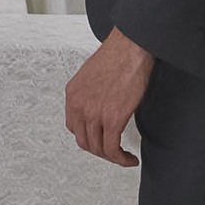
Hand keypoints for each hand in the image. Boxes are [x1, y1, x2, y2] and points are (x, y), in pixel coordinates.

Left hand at [64, 28, 153, 166]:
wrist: (131, 46)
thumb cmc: (117, 55)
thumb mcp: (92, 76)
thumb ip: (89, 95)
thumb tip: (98, 110)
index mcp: (73, 93)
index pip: (73, 127)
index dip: (88, 137)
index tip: (100, 139)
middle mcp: (79, 104)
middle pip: (84, 142)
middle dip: (100, 150)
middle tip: (114, 150)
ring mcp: (94, 112)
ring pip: (98, 149)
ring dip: (112, 157)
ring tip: (124, 155)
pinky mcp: (112, 118)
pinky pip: (113, 149)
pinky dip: (121, 159)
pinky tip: (130, 158)